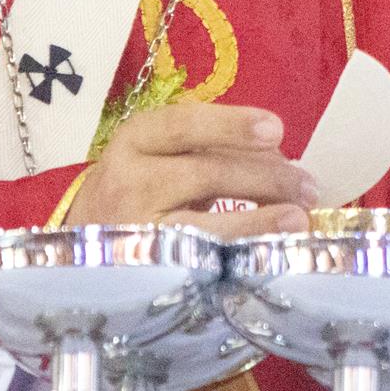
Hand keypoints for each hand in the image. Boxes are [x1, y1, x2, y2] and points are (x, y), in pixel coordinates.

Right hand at [64, 100, 316, 237]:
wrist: (81, 250)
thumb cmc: (135, 193)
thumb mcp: (158, 158)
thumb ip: (208, 152)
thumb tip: (279, 159)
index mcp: (134, 138)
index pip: (185, 123)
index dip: (232, 125)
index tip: (278, 130)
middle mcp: (126, 178)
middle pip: (205, 171)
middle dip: (265, 177)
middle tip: (308, 185)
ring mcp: (133, 228)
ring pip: (205, 221)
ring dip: (260, 219)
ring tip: (299, 216)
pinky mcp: (145, 267)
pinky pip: (200, 258)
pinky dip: (239, 251)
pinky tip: (267, 250)